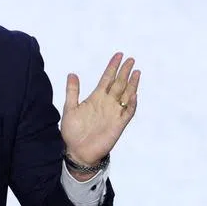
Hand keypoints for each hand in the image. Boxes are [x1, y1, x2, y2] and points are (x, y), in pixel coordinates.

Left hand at [61, 52, 139, 167]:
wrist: (77, 151)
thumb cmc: (73, 131)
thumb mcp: (70, 108)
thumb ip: (72, 91)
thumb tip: (72, 73)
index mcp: (96, 97)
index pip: (107, 78)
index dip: (112, 67)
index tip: (118, 55)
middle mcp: (107, 103)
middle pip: (119, 84)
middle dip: (124, 71)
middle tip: (130, 59)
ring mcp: (114, 113)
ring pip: (126, 95)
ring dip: (131, 84)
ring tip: (136, 72)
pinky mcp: (118, 124)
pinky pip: (128, 112)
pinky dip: (132, 104)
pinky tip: (134, 95)